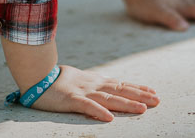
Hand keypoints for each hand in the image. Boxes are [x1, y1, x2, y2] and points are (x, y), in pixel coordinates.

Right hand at [31, 65, 159, 121]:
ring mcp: (83, 92)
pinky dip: (98, 111)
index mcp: (96, 81)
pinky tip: (110, 118)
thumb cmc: (59, 80)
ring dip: (126, 104)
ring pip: (109, 98)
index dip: (138, 88)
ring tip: (142, 109)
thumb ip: (97, 86)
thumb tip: (112, 90)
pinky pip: (86, 107)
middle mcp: (94, 85)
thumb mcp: (82, 81)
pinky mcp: (71, 100)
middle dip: (140, 96)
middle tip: (158, 101)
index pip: (121, 84)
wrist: (37, 75)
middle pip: (120, 90)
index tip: (154, 92)